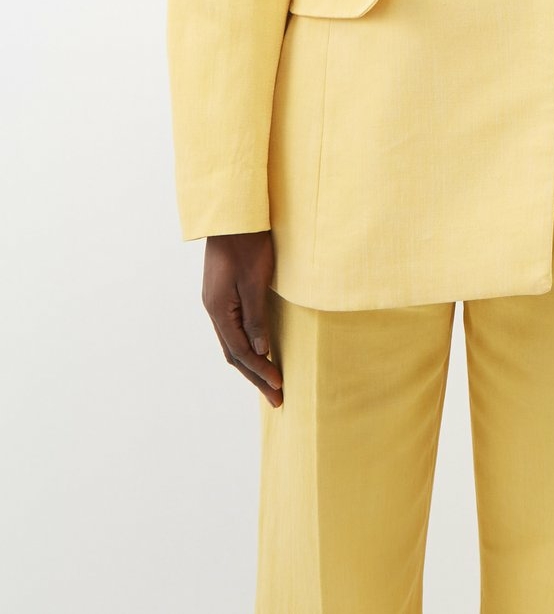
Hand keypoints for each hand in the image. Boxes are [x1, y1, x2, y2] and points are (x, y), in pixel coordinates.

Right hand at [201, 231, 282, 407]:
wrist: (233, 214)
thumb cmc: (248, 244)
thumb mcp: (255, 281)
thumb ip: (256, 317)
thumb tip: (260, 351)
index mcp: (218, 309)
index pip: (241, 351)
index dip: (261, 371)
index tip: (280, 386)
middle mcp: (213, 309)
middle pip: (233, 353)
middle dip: (255, 377)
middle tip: (277, 398)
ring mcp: (216, 301)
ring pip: (232, 343)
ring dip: (250, 364)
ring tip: (268, 382)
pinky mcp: (222, 293)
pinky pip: (233, 329)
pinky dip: (246, 346)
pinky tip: (257, 352)